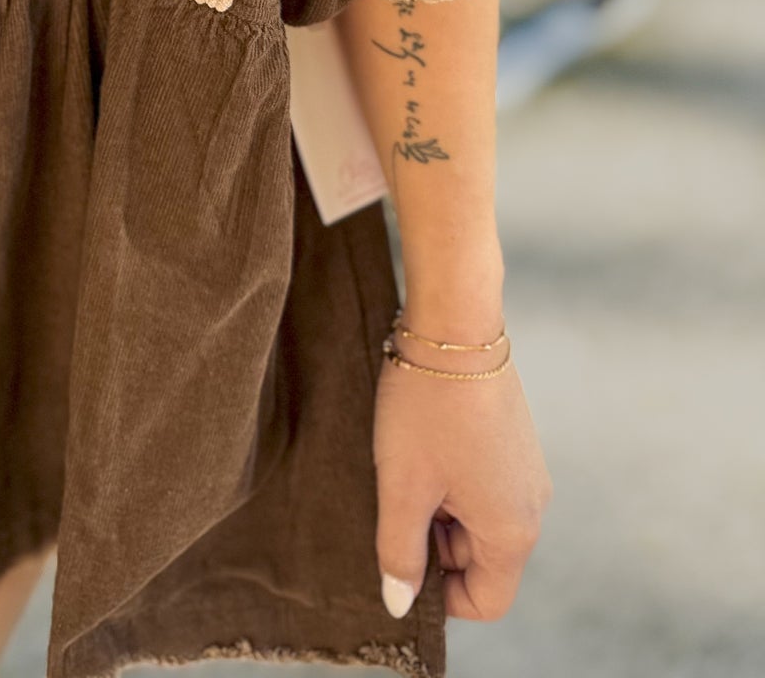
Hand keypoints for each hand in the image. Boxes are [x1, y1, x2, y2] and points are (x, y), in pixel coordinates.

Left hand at [373, 341, 551, 622]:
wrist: (455, 323)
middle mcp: (532, 507)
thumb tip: (400, 603)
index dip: (439, 595)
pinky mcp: (515, 442)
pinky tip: (423, 444)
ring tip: (407, 466)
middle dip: (435, 544)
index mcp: (512, 531)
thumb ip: (399, 552)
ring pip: (478, 519)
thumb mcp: (401, 486)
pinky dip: (451, 478)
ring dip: (440, 508)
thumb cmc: (427, 408)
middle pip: (481, 560)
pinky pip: (483, 484)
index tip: (400, 554)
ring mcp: (527, 471)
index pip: (485, 601)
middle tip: (396, 499)